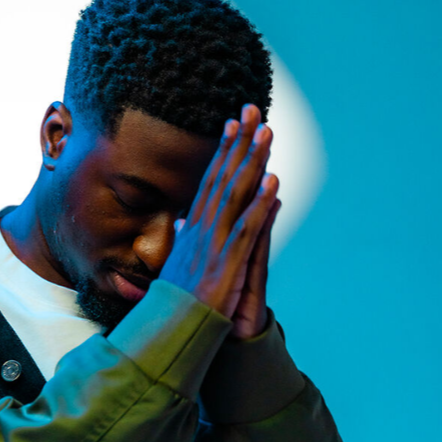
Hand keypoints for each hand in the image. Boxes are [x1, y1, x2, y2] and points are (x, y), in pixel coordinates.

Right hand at [159, 104, 278, 318]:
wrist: (170, 331)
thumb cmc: (176, 301)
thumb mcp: (179, 264)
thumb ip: (187, 239)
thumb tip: (185, 220)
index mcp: (193, 229)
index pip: (210, 181)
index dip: (223, 152)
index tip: (232, 125)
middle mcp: (202, 230)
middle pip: (222, 178)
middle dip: (238, 143)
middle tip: (252, 110)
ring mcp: (213, 244)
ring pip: (234, 195)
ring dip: (251, 163)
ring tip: (267, 133)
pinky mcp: (226, 263)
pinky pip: (245, 229)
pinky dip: (259, 205)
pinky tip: (272, 184)